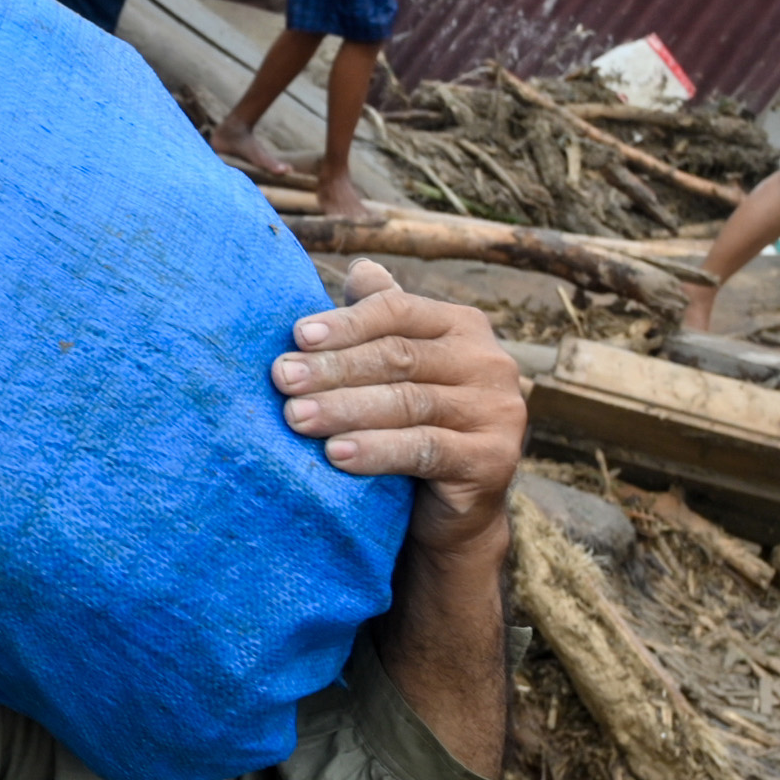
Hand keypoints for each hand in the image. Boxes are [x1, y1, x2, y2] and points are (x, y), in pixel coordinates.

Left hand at [271, 261, 526, 562]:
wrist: (452, 512)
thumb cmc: (412, 426)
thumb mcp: (397, 371)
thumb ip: (382, 321)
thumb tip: (360, 267)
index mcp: (464, 327)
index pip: (398, 312)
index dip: (345, 323)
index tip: (296, 337)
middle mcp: (490, 362)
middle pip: (398, 357)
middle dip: (333, 369)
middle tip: (281, 380)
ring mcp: (499, 411)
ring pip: (408, 402)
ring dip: (344, 409)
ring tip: (295, 417)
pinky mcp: (494, 459)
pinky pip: (425, 449)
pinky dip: (377, 450)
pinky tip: (336, 455)